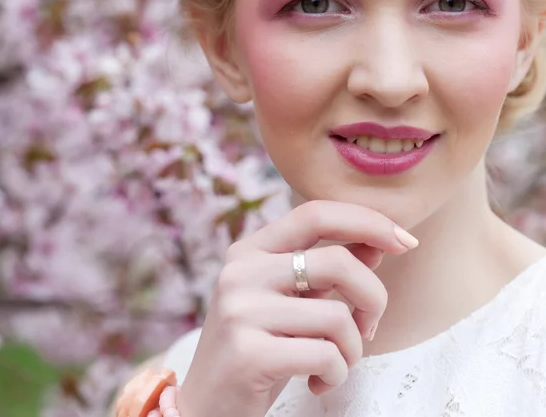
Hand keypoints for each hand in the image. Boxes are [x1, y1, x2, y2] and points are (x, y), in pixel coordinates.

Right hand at [177, 200, 417, 416]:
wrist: (207, 404)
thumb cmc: (257, 347)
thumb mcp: (290, 302)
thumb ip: (327, 270)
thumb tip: (378, 244)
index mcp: (250, 251)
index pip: (315, 214)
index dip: (367, 221)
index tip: (405, 240)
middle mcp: (241, 272)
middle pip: (337, 262)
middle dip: (373, 297)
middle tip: (368, 328)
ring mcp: (241, 311)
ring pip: (337, 316)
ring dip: (352, 348)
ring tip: (334, 363)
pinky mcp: (248, 353)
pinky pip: (325, 355)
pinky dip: (336, 374)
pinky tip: (316, 381)